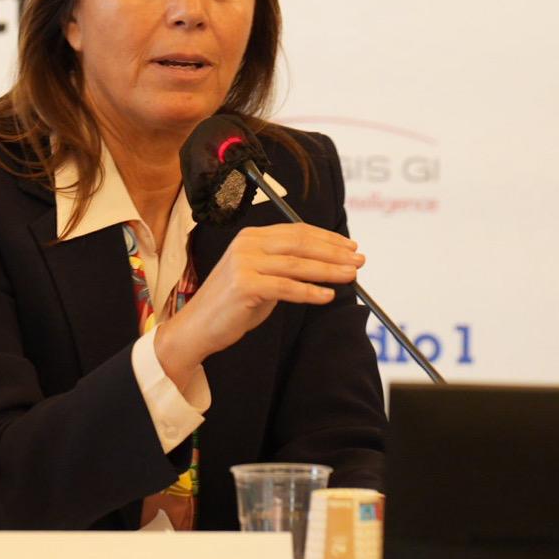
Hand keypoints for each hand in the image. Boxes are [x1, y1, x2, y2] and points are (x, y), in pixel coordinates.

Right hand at [155, 223, 361, 387]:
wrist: (199, 327)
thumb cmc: (233, 304)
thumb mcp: (260, 276)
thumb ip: (284, 265)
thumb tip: (326, 262)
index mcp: (252, 237)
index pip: (297, 231)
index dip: (327, 238)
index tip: (350, 247)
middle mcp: (247, 244)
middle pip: (301, 244)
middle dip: (335, 253)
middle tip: (360, 261)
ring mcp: (244, 263)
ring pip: (298, 265)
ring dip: (330, 270)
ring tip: (352, 276)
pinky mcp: (245, 285)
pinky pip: (287, 288)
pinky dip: (311, 292)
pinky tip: (328, 296)